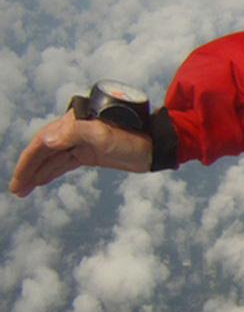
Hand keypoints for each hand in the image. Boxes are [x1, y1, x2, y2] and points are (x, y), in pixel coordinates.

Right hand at [9, 109, 151, 196]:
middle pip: (45, 148)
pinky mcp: (91, 151)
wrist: (159, 147)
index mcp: (78, 120)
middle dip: (29, 168)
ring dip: (37, 172)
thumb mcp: (108, 137)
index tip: (18, 179)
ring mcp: (83, 140)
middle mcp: (77, 128)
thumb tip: (48, 138)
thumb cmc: (137, 139)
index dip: (29, 160)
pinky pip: (65, 161)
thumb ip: (78, 133)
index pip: (44, 140)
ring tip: (22, 190)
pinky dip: (51, 171)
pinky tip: (40, 181)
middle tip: (16, 189)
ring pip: (53, 156)